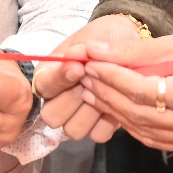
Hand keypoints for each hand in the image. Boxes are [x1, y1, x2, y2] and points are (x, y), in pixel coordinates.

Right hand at [36, 14, 143, 141]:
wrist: (129, 42)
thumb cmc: (103, 39)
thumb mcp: (90, 37)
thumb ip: (81, 50)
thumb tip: (73, 58)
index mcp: (48, 76)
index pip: (43, 87)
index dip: (60, 80)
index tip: (79, 67)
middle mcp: (58, 100)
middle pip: (52, 116)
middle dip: (74, 98)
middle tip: (92, 80)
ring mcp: (78, 116)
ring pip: (74, 130)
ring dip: (91, 110)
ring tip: (104, 90)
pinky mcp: (99, 127)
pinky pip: (98, 135)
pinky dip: (107, 121)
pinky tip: (114, 102)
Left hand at [76, 24, 172, 151]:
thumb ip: (136, 53)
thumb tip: (96, 51)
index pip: (141, 91)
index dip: (112, 77)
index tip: (91, 63)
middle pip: (139, 114)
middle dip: (107, 94)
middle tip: (84, 76)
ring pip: (145, 131)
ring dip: (116, 111)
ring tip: (92, 91)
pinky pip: (157, 139)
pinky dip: (134, 125)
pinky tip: (117, 109)